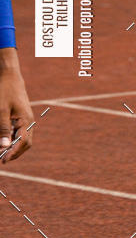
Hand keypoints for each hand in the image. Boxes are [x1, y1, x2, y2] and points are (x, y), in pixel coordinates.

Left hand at [0, 48, 33, 163]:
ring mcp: (26, 119)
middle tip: (2, 159)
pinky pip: (20, 132)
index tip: (3, 161)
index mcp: (26, 120)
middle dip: (15, 152)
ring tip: (2, 152)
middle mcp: (29, 121)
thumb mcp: (1, 110)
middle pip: (26, 143)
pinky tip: (5, 140)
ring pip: (23, 138)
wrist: (10, 76)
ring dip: (14, 147)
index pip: (23, 142)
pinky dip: (13, 139)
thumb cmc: (5, 91)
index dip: (13, 153)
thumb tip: (3, 146)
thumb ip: (2, 128)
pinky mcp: (22, 117)